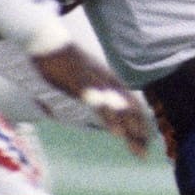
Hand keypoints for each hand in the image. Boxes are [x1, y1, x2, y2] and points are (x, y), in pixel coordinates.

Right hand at [29, 44, 151, 158]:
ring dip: (130, 129)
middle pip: (130, 108)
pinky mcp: (84, 86)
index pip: (131, 103)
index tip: (145, 140)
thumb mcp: (83, 75)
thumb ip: (92, 88)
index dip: (139, 122)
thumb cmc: (63, 59)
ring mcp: (97, 83)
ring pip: (120, 109)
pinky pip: (100, 105)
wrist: (49, 41)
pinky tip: (118, 133)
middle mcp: (107, 81)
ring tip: (139, 148)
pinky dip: (111, 119)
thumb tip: (95, 101)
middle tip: (145, 153)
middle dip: (138, 132)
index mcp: (109, 79)